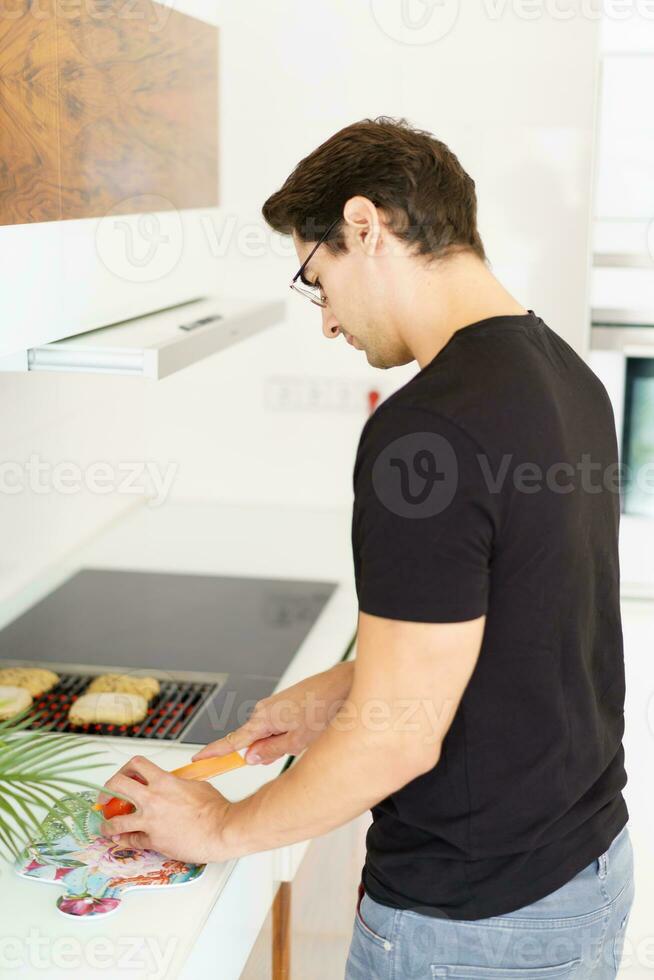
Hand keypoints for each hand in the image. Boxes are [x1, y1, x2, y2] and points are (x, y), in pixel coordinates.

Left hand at [95, 755, 230, 863]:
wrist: (221, 830)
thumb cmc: (214, 808)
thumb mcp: (195, 785)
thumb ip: (177, 785)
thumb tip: (171, 786)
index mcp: (164, 781)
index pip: (136, 765)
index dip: (126, 769)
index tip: (125, 776)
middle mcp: (153, 799)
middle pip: (117, 786)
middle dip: (107, 791)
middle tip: (106, 798)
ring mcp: (150, 822)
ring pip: (116, 822)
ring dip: (108, 824)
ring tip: (106, 826)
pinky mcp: (153, 841)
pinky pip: (132, 841)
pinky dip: (126, 840)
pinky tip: (123, 839)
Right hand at [192, 660, 354, 765]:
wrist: (342, 685)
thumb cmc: (325, 709)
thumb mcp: (298, 741)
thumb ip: (270, 751)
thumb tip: (250, 758)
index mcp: (263, 720)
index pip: (231, 741)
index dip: (214, 753)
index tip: (197, 760)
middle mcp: (264, 709)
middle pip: (251, 739)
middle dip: (263, 751)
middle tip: (290, 750)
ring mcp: (274, 704)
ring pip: (268, 732)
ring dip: (280, 741)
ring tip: (306, 735)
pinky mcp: (284, 701)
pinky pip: (277, 723)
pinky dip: (287, 731)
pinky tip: (307, 728)